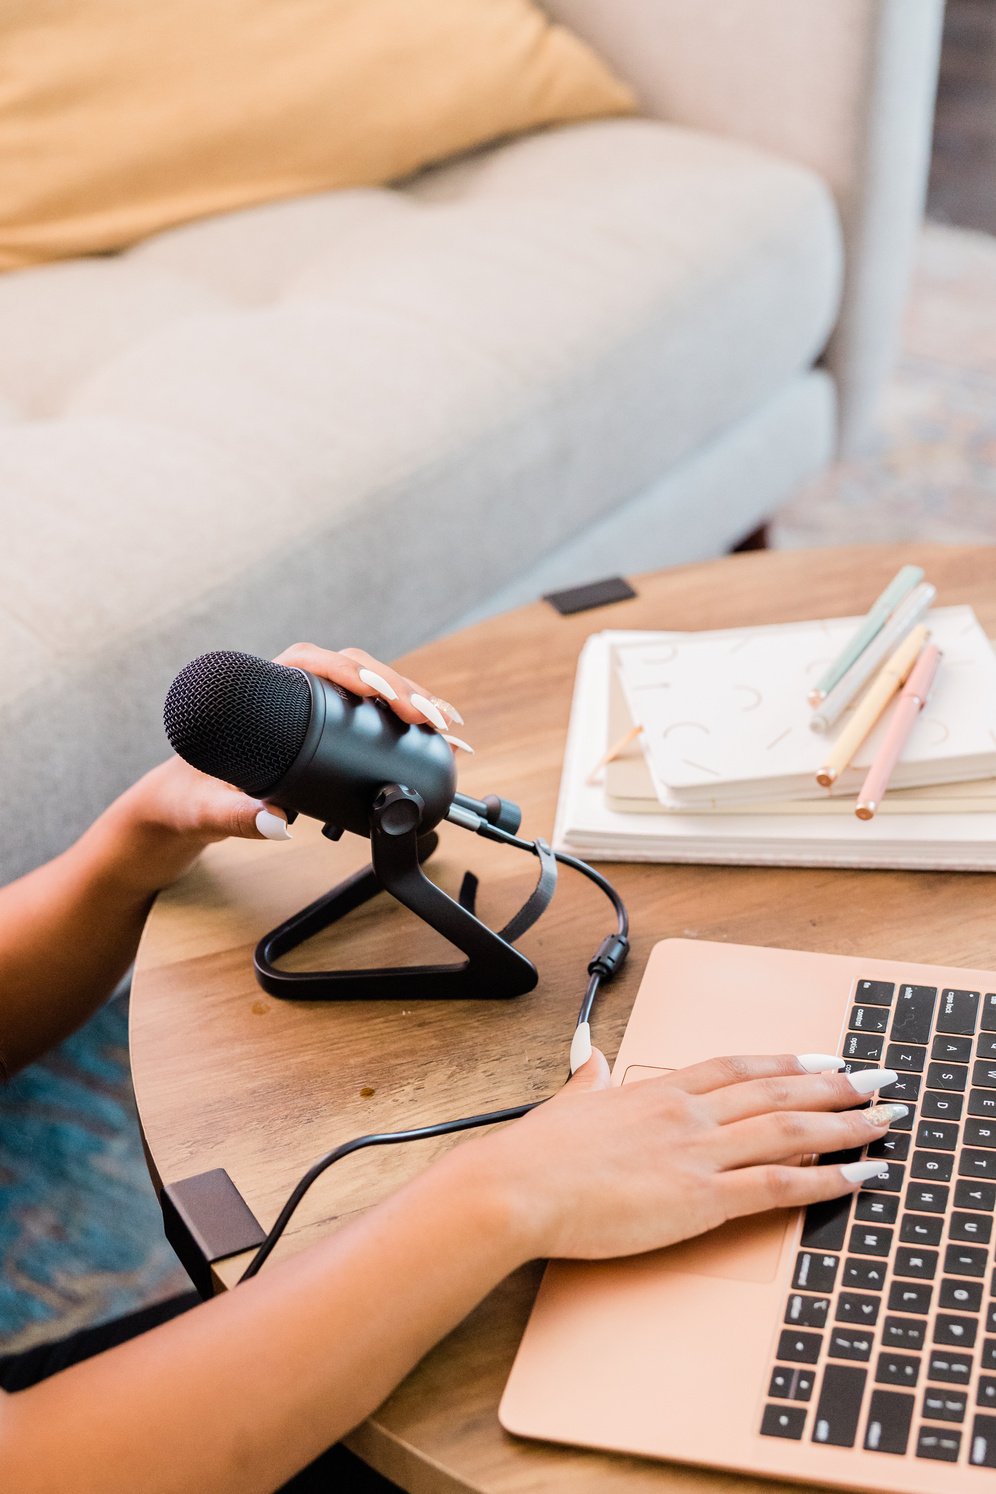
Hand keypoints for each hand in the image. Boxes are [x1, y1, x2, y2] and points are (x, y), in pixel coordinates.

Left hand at [107, 644, 467, 892]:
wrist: (174, 815)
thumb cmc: (179, 804)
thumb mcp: (201, 812)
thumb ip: (233, 817)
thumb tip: (276, 821)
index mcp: (253, 691)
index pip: (310, 662)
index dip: (351, 670)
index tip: (380, 691)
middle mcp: (284, 691)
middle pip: (353, 671)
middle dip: (400, 688)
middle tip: (432, 718)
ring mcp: (306, 710)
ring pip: (369, 690)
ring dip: (412, 702)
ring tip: (448, 728)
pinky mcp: (320, 732)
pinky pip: (370, 716)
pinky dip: (406, 724)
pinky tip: (436, 737)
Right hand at [480, 1051, 901, 1261]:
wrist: (518, 1188)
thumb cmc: (536, 1155)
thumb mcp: (568, 1103)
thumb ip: (587, 1081)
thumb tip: (589, 1059)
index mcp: (657, 1092)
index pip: (736, 1067)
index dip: (784, 1061)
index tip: (819, 1056)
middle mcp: (687, 1114)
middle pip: (776, 1089)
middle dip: (834, 1083)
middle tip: (876, 1078)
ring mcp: (698, 1154)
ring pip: (790, 1129)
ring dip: (846, 1123)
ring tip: (884, 1119)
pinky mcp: (700, 1199)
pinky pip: (778, 1185)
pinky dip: (826, 1179)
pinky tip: (858, 1176)